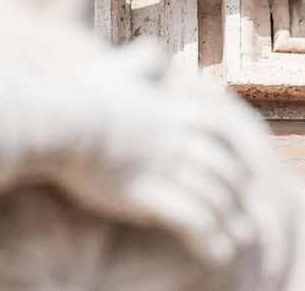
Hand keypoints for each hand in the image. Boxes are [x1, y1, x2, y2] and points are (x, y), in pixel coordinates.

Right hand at [50, 43, 304, 267]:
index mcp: (175, 112)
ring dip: (229, 221)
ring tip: (239, 240)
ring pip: (214, 196)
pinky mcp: (149, 194)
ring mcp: (166, 166)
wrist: (59, 122)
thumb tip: (155, 51)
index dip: (232, 157)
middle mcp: (178, 139)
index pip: (219, 134)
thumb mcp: (118, 67)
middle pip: (224, 168)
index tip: (238, 175)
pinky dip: (210, 238)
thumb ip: (143, 59)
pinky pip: (192, 219)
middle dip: (237, 194)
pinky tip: (218, 254)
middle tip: (244, 214)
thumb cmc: (80, 97)